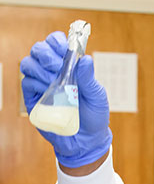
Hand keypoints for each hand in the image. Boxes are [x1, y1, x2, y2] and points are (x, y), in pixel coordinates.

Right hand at [21, 31, 111, 167]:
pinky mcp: (34, 99)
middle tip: (55, 66)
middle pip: (39, 49)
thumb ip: (89, 78)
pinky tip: (48, 91)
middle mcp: (53, 72)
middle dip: (45, 53)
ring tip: (53, 81)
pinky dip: (36, 83)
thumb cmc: (94, 116)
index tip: (65, 50)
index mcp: (70, 66)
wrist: (86, 141)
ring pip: (28, 63)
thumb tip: (85, 59)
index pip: (56, 43)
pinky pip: (26, 83)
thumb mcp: (97, 97)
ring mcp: (42, 85)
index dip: (57, 42)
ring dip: (39, 68)